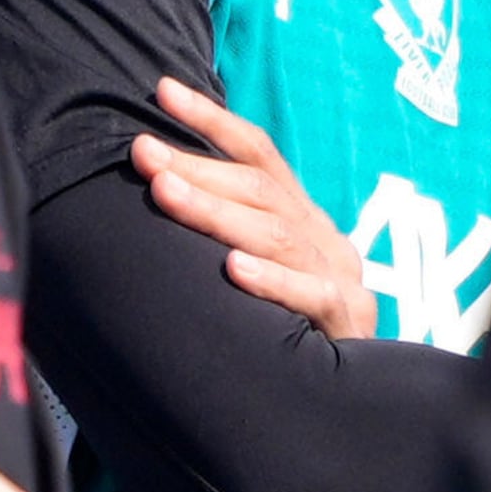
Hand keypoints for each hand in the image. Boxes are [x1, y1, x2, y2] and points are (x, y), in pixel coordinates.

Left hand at [134, 76, 373, 339]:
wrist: (346, 401)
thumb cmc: (282, 332)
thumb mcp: (257, 272)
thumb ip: (224, 234)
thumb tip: (150, 190)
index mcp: (301, 218)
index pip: (259, 155)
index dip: (211, 119)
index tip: (161, 90)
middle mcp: (323, 237)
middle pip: (259, 190)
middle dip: (196, 166)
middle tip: (142, 152)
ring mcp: (340, 277)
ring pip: (276, 235)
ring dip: (216, 212)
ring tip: (166, 193)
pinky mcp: (348, 324)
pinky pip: (313, 296)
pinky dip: (272, 281)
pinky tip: (232, 269)